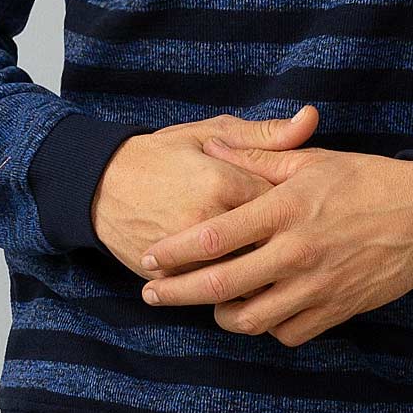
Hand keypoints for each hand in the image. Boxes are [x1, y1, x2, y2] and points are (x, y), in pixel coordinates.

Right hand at [89, 105, 320, 269]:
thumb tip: (312, 119)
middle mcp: (206, 221)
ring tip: (268, 264)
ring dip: (261, 275)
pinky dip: (230, 290)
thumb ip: (265, 135)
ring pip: (244, 278)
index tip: (296, 209)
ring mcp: (186, 254)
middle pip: (268, 248)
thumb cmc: (163, 155)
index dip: (292, 209)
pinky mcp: (171, 276)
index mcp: (222, 182)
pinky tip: (239, 279)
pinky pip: (214, 293)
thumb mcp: (211, 133)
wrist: (101, 186)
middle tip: (290, 244)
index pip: (281, 205)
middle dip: (281, 249)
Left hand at [136, 121, 412, 344]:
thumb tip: (212, 146)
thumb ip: (256, 156)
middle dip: (177, 294)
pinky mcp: (337, 309)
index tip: (149, 259)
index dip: (173, 253)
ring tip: (212, 304)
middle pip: (221, 286)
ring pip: (251, 319)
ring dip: (222, 316)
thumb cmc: (366, 180)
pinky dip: (268, 327)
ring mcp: (317, 285)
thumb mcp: (311, 161)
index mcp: (285, 210)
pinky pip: (289, 332)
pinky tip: (260, 311)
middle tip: (152, 296)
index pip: (214, 237)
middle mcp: (297, 252)